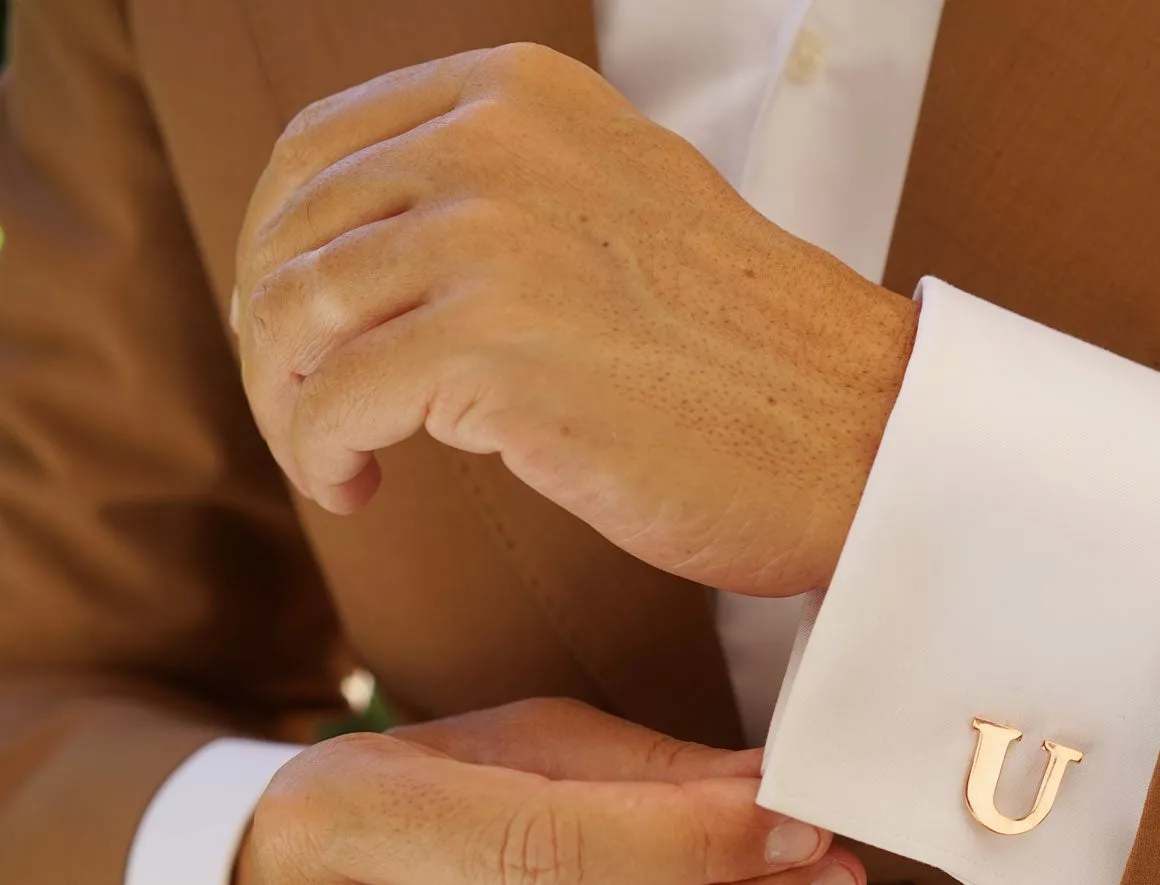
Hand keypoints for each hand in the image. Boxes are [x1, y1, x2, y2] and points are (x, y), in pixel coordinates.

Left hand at [233, 43, 916, 595]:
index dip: (276, 245)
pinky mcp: (493, 352)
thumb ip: (508, 189)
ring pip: (292, 319)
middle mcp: (497, 144)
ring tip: (337, 457)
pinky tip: (360, 489)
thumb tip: (370, 244)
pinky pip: (332, 406)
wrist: (861, 436)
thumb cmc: (754, 356)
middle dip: (273, 339)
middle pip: (293, 234)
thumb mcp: (623, 204)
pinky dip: (319, 457)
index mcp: (524, 95)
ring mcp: (494, 241)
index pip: (319, 147)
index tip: (295, 325)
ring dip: (289, 405)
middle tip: (309, 410)